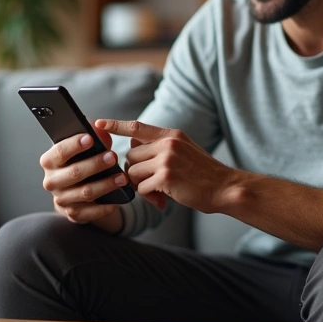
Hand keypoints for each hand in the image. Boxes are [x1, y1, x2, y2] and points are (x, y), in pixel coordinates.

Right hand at [39, 129, 128, 223]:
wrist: (74, 189)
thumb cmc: (79, 162)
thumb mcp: (81, 148)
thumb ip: (90, 136)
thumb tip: (100, 127)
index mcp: (50, 161)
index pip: (60, 152)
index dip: (74, 144)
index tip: (90, 138)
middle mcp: (52, 181)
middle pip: (74, 173)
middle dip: (95, 164)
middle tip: (113, 157)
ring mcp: (61, 199)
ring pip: (85, 192)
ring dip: (106, 185)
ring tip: (122, 178)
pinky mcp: (72, 214)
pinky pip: (89, 212)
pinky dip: (104, 207)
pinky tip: (117, 201)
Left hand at [95, 119, 238, 213]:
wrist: (224, 188)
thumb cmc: (203, 174)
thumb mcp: (184, 151)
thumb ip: (160, 147)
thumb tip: (132, 148)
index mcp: (171, 135)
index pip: (137, 127)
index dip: (115, 125)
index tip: (98, 123)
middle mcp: (167, 143)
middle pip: (130, 155)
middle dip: (134, 171)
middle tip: (149, 183)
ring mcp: (166, 159)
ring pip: (133, 172)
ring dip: (140, 184)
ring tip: (158, 191)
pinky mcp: (166, 177)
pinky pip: (141, 188)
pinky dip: (149, 196)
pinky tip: (163, 198)